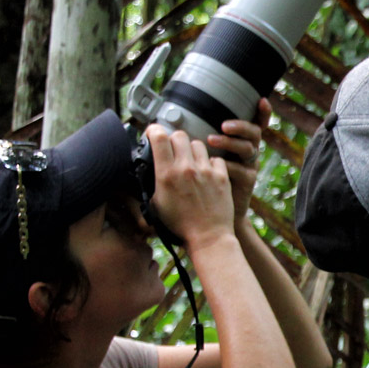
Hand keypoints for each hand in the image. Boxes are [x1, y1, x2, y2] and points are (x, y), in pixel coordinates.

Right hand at [146, 124, 233, 247]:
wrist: (208, 237)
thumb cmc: (180, 225)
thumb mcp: (156, 204)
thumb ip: (152, 182)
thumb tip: (147, 168)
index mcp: (167, 174)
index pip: (159, 136)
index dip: (154, 130)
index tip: (153, 133)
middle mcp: (186, 169)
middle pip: (179, 135)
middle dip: (174, 139)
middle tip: (173, 149)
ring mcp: (206, 171)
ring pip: (198, 144)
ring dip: (192, 150)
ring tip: (191, 161)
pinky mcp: (221, 176)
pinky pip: (216, 158)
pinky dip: (211, 162)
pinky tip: (207, 172)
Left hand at [207, 99, 269, 223]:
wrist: (213, 213)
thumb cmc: (203, 180)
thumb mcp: (203, 154)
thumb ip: (199, 138)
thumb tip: (178, 120)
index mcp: (239, 140)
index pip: (255, 123)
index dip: (262, 112)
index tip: (260, 100)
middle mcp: (248, 150)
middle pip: (254, 132)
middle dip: (240, 126)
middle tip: (224, 126)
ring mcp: (249, 165)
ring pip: (248, 148)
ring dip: (230, 142)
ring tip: (211, 141)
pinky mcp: (248, 181)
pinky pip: (242, 170)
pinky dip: (229, 166)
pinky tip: (217, 166)